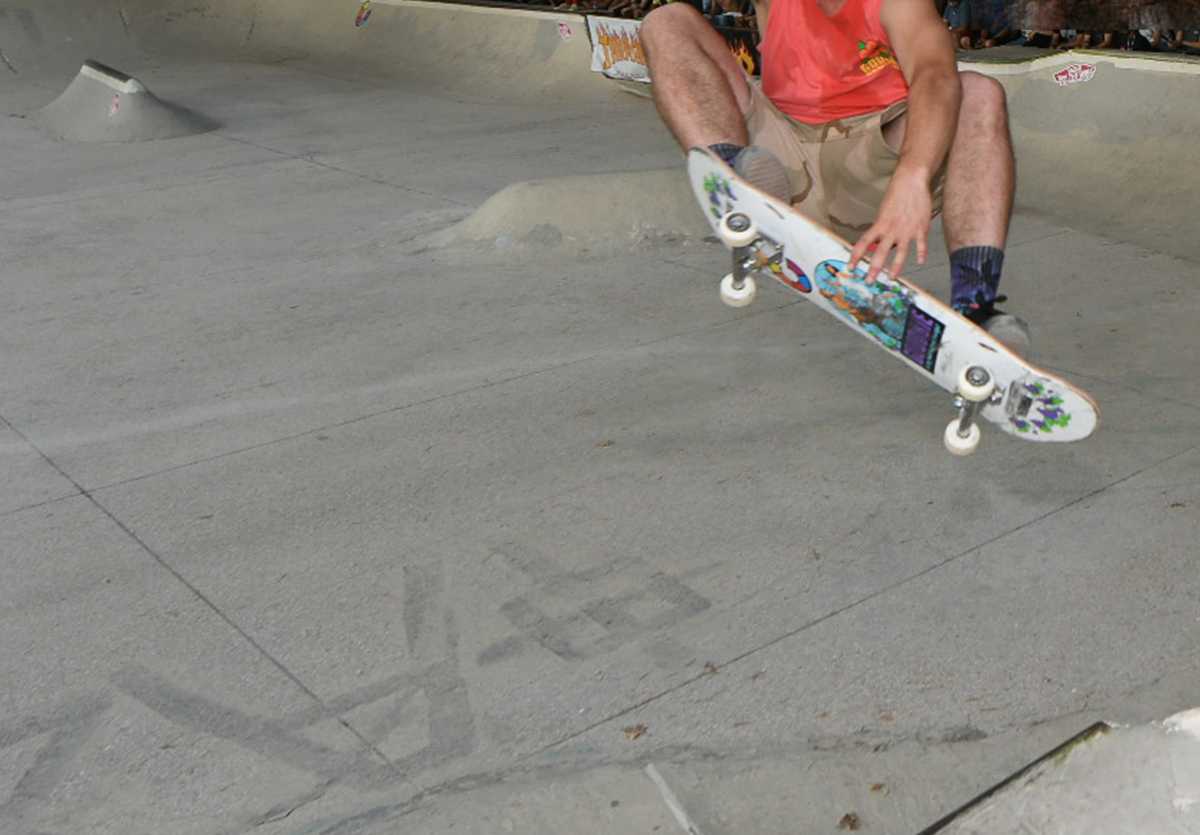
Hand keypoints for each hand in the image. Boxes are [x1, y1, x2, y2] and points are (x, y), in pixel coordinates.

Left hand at [848, 165, 932, 282]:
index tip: (849, 267)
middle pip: (880, 253)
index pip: (863, 243)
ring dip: (895, 268)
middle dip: (873, 269)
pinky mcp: (921, 229)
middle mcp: (891, 230)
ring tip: (891, 278)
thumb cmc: (896, 195)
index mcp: (880, 225)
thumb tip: (875, 243)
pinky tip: (920, 262)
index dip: (855, 256)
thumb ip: (880, 228)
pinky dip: (921, 254)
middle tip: (868, 281)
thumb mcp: (883, 212)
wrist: (911, 181)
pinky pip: (921, 245)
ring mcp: (907, 231)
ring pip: (900, 254)